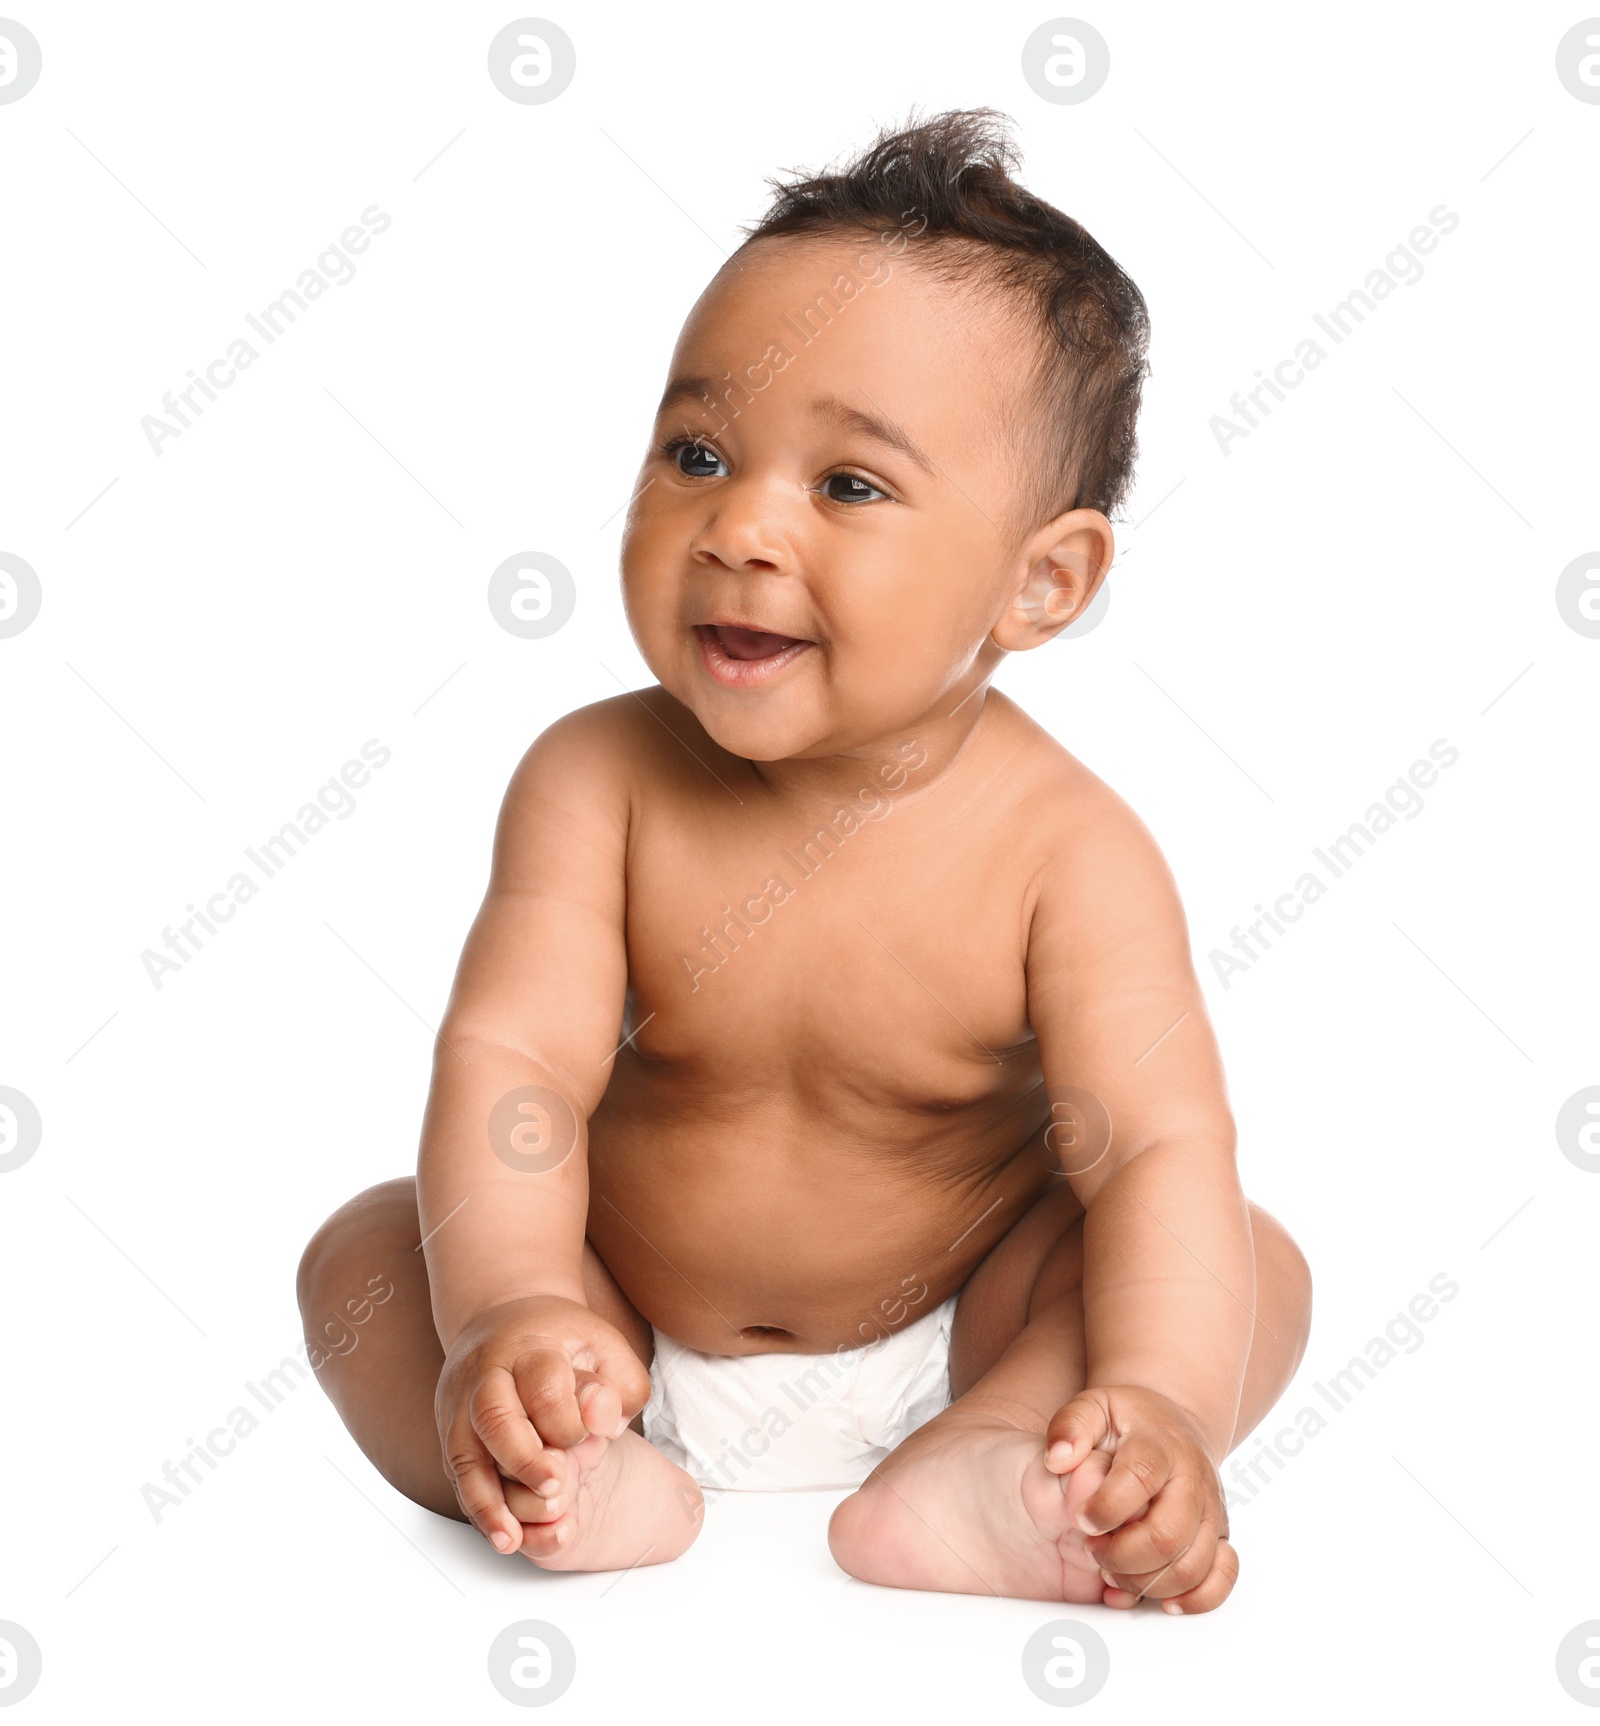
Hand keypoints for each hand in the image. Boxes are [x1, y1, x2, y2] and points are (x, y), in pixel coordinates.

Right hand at [435, 1294, 650, 1554]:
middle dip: (524, 1457)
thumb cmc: (560, 1342)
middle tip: (557, 1484)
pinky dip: (479, 1510)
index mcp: (530, 1347)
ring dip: (490, 1500)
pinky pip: (458, 1477)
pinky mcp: (452, 1435)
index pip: (544, 1384)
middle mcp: (487, 1375)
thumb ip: (618, 1384)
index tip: (588, 1434)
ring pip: (465, 1453)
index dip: (569, 1419)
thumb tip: (602, 1423)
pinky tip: (503, 1536)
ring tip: (514, 1537)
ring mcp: (461, 1406)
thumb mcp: (603, 1346)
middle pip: (494, 1415)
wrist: (501, 1320)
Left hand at [1044, 1384, 1236, 1613]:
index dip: (1107, 1506)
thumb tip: (1057, 1459)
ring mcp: (1212, 1510)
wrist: (1174, 1424)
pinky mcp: (1221, 1535)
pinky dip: (1197, 1598)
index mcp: (1159, 1445)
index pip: (1141, 1477)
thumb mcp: (1094, 1407)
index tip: (1080, 1519)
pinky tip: (1162, 1602)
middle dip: (1123, 1556)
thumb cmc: (1127, 1420)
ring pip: (1193, 1564)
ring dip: (1147, 1582)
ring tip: (1112, 1574)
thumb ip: (1071, 1426)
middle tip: (1092, 1551)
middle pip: (1169, 1534)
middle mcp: (1193, 1479)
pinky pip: (1223, 1576)